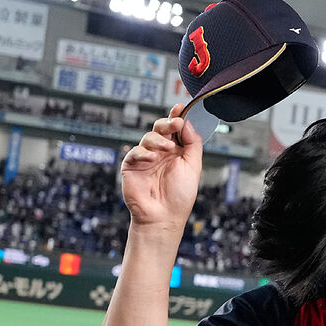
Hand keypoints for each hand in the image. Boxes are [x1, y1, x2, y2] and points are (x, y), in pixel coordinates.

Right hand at [119, 104, 202, 230]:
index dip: (177, 116)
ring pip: (148, 137)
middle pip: (161, 128)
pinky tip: (152, 159)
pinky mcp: (132, 166)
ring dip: (158, 140)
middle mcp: (161, 152)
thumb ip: (192, 143)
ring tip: (167, 149)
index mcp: (176, 151)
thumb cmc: (179, 197)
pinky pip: (135, 152)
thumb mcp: (193, 167)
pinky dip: (144, 153)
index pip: (175, 129)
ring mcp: (146, 159)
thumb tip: (188, 123)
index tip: (181, 108)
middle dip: (168, 123)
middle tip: (176, 123)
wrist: (163, 217)